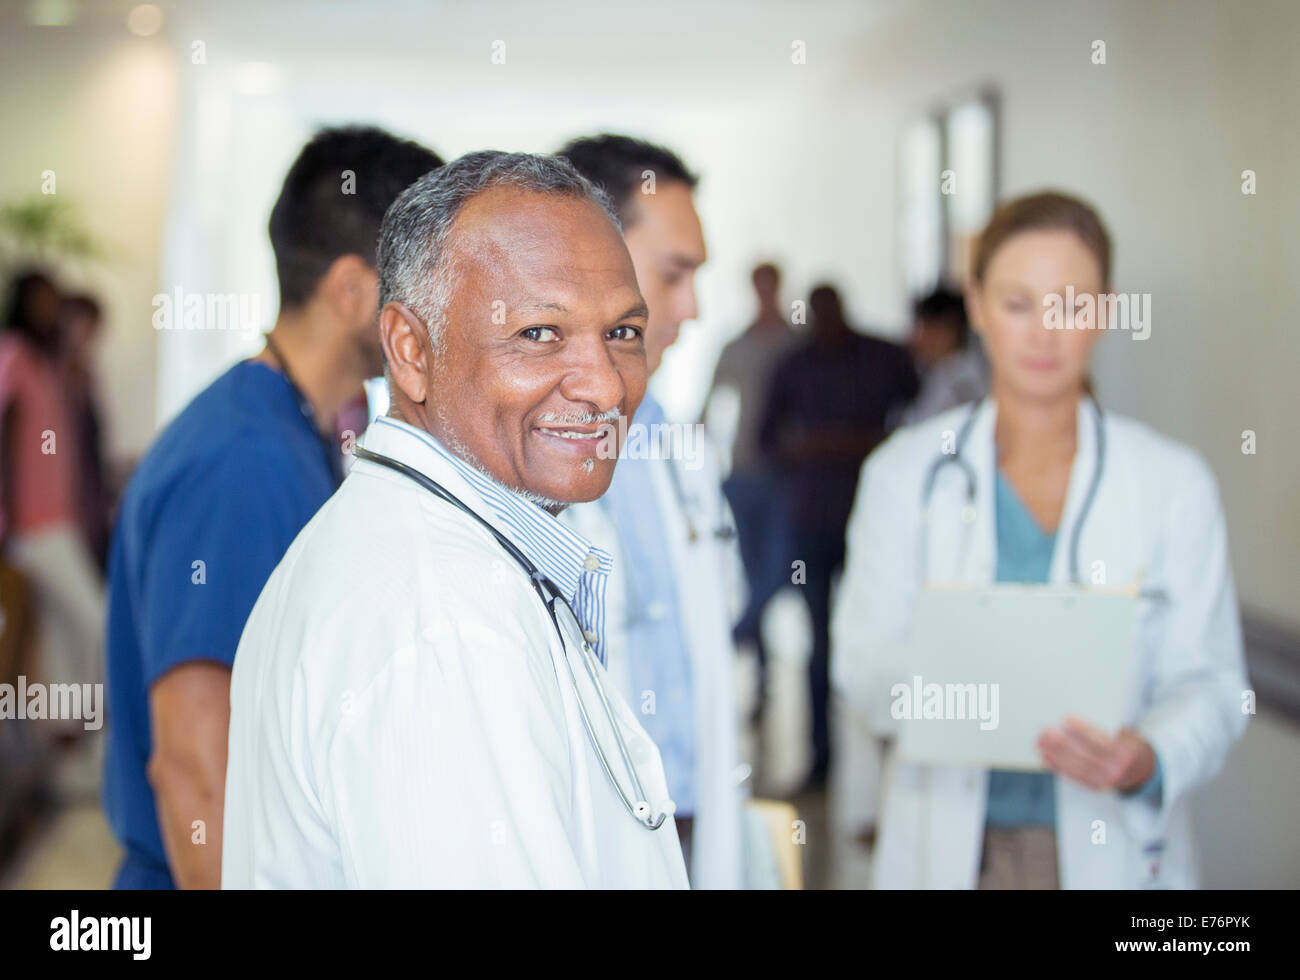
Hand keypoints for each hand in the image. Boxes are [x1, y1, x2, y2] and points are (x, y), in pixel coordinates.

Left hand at [1037, 715, 1154, 791]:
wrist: (1143, 771)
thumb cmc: (1129, 745)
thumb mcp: (1128, 733)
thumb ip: (1109, 728)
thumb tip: (1075, 718)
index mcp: (1127, 753)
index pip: (1102, 741)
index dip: (1084, 730)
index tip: (1066, 719)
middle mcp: (1118, 769)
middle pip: (1086, 757)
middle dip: (1063, 744)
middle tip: (1045, 732)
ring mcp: (1107, 780)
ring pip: (1078, 768)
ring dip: (1056, 756)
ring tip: (1040, 743)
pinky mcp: (1097, 787)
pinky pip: (1075, 777)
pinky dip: (1059, 768)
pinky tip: (1045, 758)